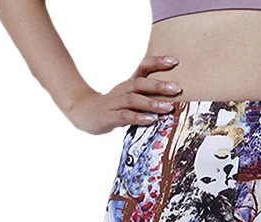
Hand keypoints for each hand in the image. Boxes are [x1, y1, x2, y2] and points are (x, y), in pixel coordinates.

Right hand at [67, 55, 181, 135]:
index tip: (175, 61)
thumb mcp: (128, 97)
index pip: (143, 66)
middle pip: (141, 83)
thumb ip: (145, 96)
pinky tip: (150, 120)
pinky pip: (125, 116)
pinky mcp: (109, 117)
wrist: (83, 113)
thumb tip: (170, 98)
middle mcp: (123, 90)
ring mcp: (115, 103)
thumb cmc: (111, 106)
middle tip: (177, 89)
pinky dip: (138, 117)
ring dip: (152, 103)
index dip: (158, 62)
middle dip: (160, 85)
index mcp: (129, 83)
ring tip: (168, 107)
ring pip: (134, 99)